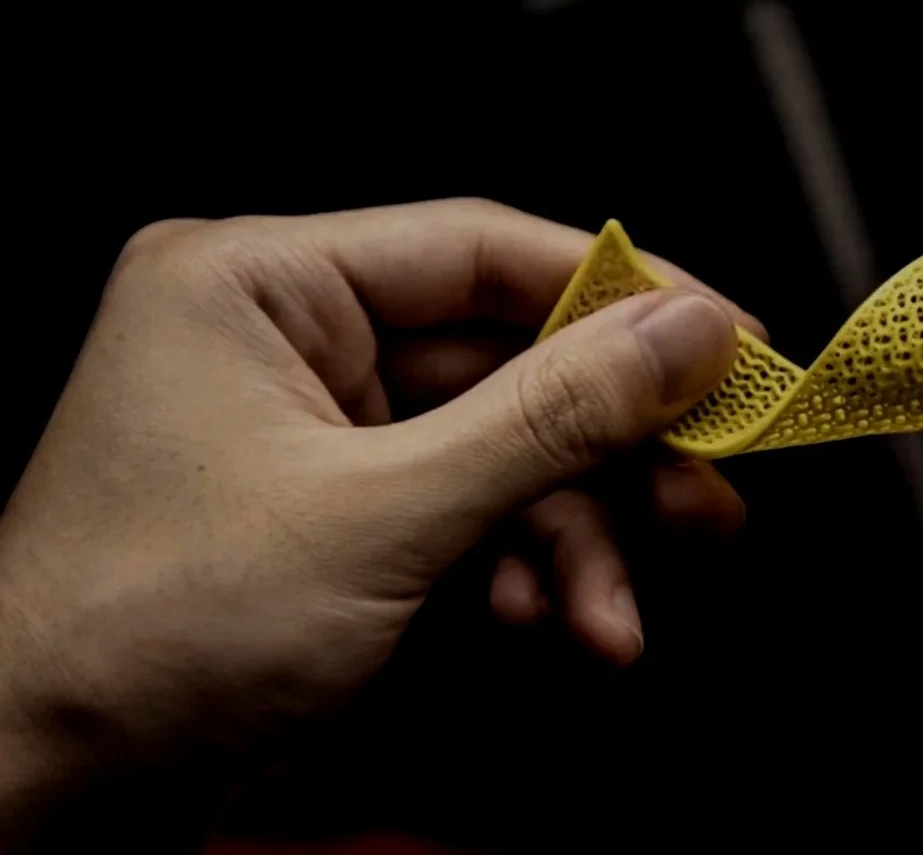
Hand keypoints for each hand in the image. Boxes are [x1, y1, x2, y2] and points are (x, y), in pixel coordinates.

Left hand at [0, 199, 753, 844]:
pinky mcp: (334, 519)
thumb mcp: (386, 515)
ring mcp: (311, 436)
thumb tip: (685, 333)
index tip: (730, 342)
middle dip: (607, 458)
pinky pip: (466, 517)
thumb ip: (552, 416)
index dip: (622, 298)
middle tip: (704, 500)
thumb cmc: (148, 636)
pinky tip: (555, 630)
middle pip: (508, 365)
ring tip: (611, 622)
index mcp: (260, 285)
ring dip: (574, 543)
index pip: (482, 251)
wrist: (40, 795)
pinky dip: (523, 576)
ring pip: (502, 457)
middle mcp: (287, 344)